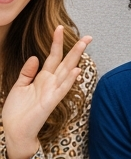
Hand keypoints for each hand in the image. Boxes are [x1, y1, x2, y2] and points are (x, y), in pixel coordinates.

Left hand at [2, 25, 90, 158]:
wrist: (15, 130)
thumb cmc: (17, 111)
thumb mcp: (19, 86)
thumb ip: (27, 72)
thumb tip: (35, 57)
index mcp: (42, 78)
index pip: (53, 56)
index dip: (56, 42)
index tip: (60, 28)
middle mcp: (51, 82)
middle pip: (66, 61)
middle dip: (76, 48)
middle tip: (88, 36)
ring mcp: (52, 91)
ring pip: (67, 71)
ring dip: (76, 58)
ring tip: (84, 45)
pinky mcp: (51, 102)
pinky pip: (62, 89)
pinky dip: (69, 80)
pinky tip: (76, 71)